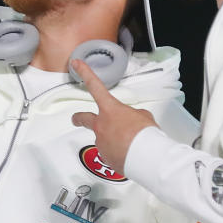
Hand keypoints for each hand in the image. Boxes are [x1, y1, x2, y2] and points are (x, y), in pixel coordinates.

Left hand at [70, 59, 158, 176]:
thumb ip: (132, 116)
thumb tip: (130, 123)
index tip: (76, 64)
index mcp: (110, 109)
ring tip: (128, 144)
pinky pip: (110, 154)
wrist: (146, 157)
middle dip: (78, 118)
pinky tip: (128, 154)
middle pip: (82, 118)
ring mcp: (101, 143)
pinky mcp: (105, 158)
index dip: (85, 73)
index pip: (95, 86)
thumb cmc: (146, 134)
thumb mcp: (143, 117)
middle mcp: (100, 125)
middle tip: (77, 119)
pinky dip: (117, 153)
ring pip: (102, 139)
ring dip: (110, 140)